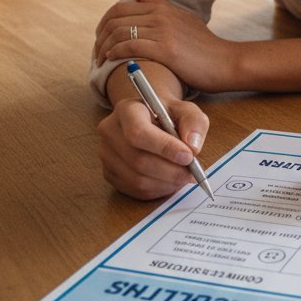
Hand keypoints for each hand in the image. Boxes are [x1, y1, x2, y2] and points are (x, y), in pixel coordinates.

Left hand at [94, 0, 234, 90]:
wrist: (225, 62)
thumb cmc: (205, 47)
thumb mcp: (185, 19)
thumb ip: (163, 9)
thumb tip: (141, 0)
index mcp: (163, 7)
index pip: (121, 8)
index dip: (104, 22)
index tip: (101, 38)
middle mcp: (161, 15)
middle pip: (115, 18)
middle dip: (100, 35)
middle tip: (96, 51)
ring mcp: (163, 31)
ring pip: (119, 32)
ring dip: (104, 47)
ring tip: (101, 59)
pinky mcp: (165, 49)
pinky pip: (129, 46)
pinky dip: (114, 53)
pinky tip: (110, 60)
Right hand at [96, 94, 210, 199]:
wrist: (149, 118)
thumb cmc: (167, 114)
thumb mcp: (185, 110)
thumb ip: (194, 123)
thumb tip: (193, 147)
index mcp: (127, 110)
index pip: (139, 133)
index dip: (164, 148)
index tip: (189, 156)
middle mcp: (110, 131)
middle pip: (138, 160)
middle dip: (170, 170)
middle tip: (192, 172)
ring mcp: (106, 154)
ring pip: (136, 179)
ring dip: (166, 182)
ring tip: (183, 176)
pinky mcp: (109, 173)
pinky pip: (134, 190)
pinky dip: (157, 190)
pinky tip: (170, 180)